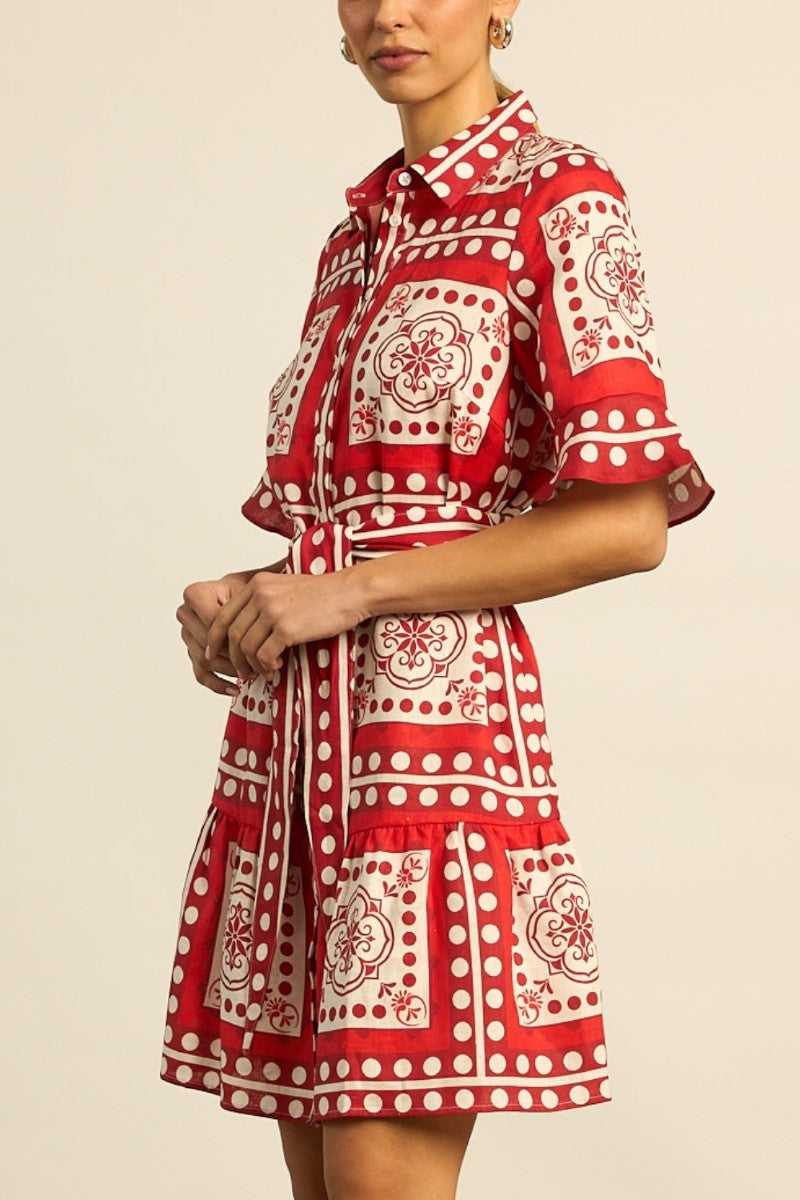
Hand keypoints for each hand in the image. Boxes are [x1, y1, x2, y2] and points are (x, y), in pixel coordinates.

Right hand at [176, 576, 247, 695]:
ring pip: (204, 661)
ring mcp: (187, 634)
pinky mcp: (192, 651)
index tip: (259, 645)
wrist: (242, 594)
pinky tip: (235, 689)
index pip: (214, 624)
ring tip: (253, 673)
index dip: (236, 637)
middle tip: (259, 663)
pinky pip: (201, 674)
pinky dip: (218, 684)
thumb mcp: (249, 591)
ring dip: (230, 670)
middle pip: (208, 644)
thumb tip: (259, 639)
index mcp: (195, 595)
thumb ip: (247, 608)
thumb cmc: (247, 591)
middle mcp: (186, 614)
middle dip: (235, 657)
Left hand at [204, 566, 370, 681]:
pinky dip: (267, 666)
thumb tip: (247, 632)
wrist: (350, 592)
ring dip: (252, 665)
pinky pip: (265, 655)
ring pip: (246, 647)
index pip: (224, 614)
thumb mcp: (286, 588)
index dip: (215, 638)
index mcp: (257, 584)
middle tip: (242, 672)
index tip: (215, 653)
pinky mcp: (287, 628)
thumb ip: (263, 602)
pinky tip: (277, 667)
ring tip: (263, 671)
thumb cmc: (323, 594)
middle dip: (234, 658)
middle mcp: (260, 595)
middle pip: (232, 634)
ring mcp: (272, 611)